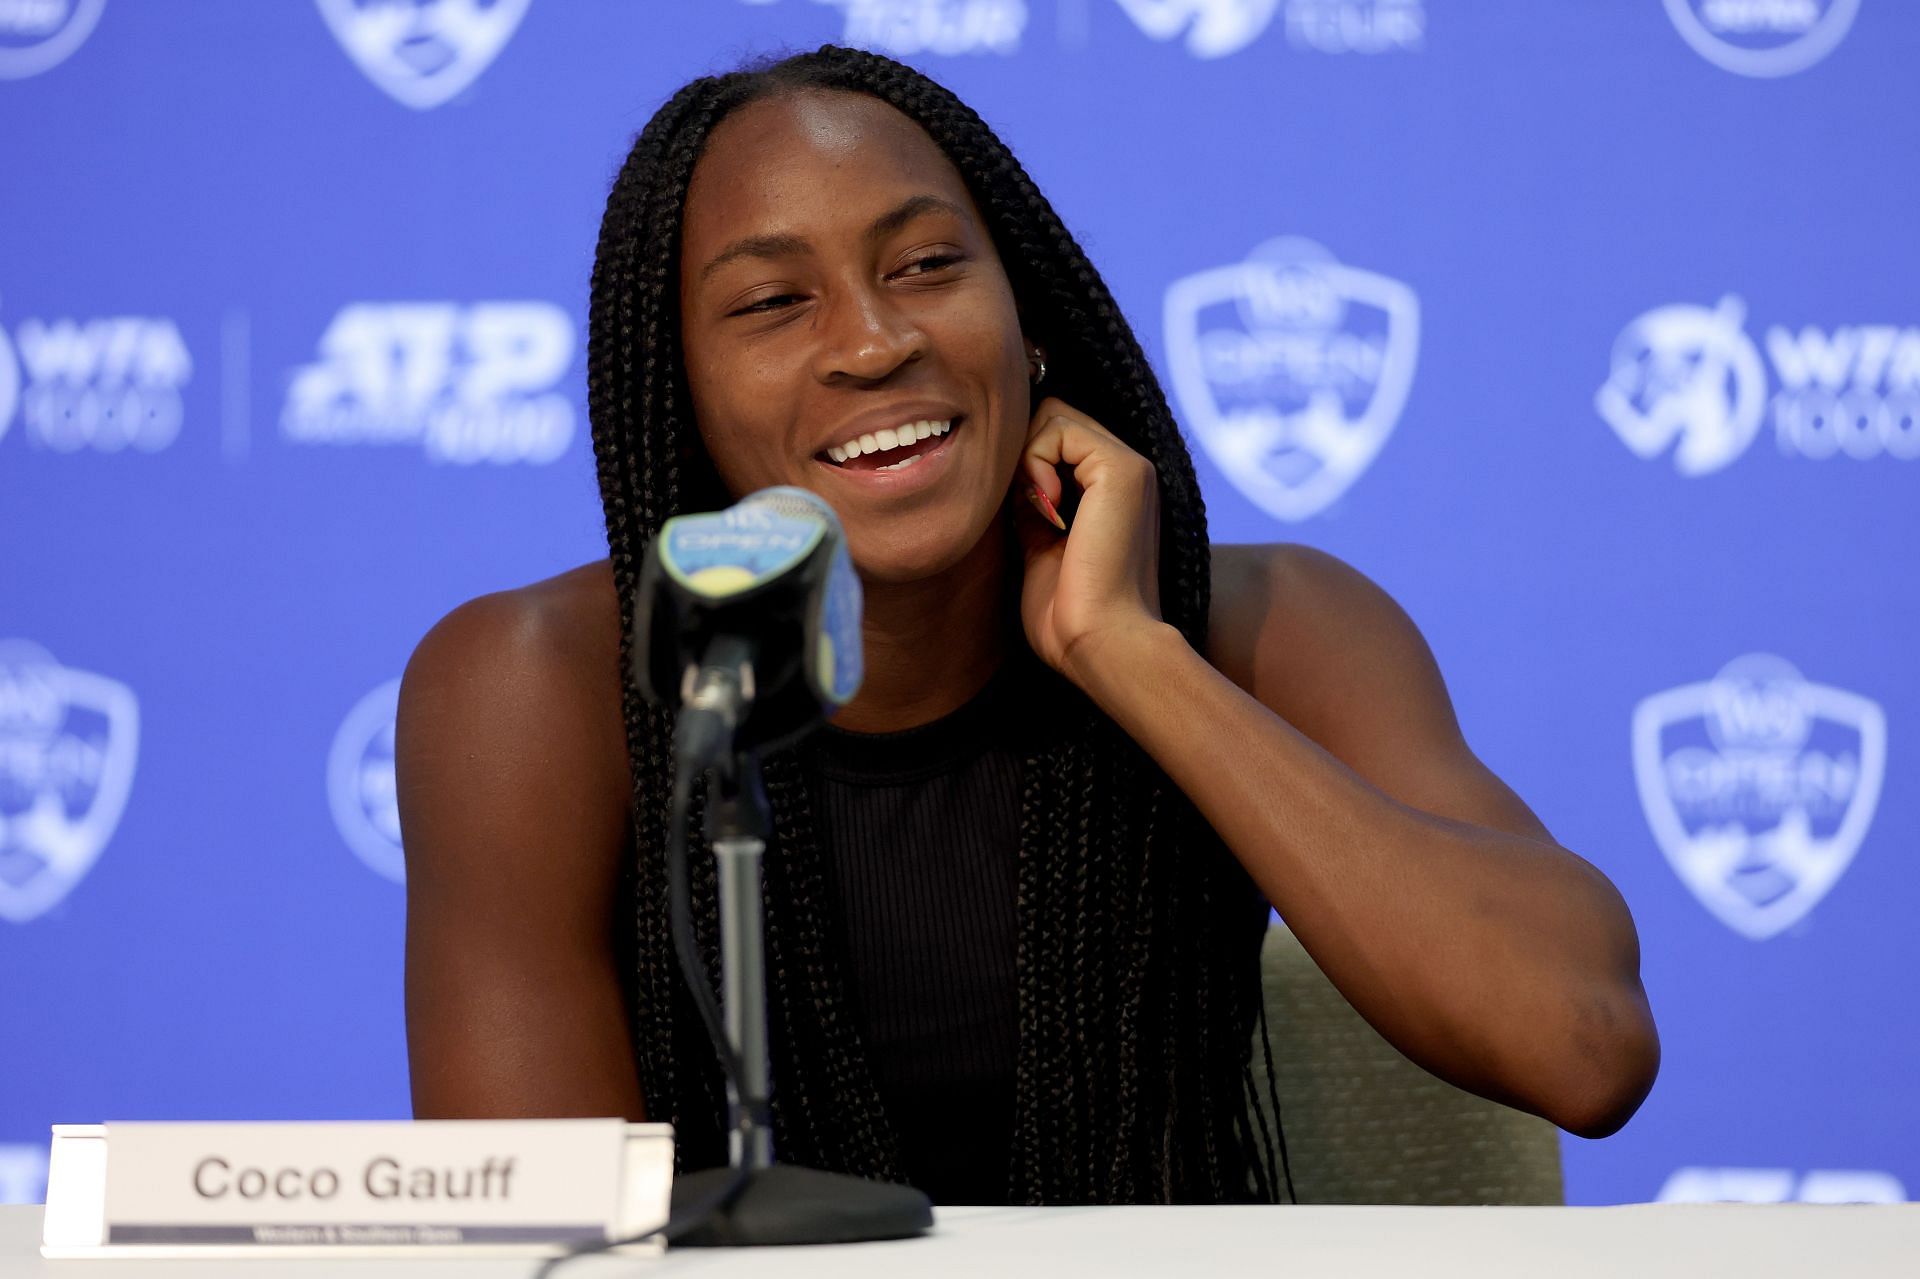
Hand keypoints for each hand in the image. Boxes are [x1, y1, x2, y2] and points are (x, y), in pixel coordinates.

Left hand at [1009, 396, 1164, 684]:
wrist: (1101, 643)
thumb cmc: (1068, 613)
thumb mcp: (1039, 546)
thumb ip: (1031, 504)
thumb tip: (1004, 472)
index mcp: (1112, 491)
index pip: (1055, 438)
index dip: (1024, 465)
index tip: (1023, 514)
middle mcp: (1125, 472)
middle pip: (1051, 418)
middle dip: (1022, 457)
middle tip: (1027, 511)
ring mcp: (1129, 466)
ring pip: (1052, 414)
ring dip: (1027, 460)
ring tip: (1039, 512)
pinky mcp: (1122, 469)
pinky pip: (1056, 426)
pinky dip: (1035, 463)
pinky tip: (1047, 509)